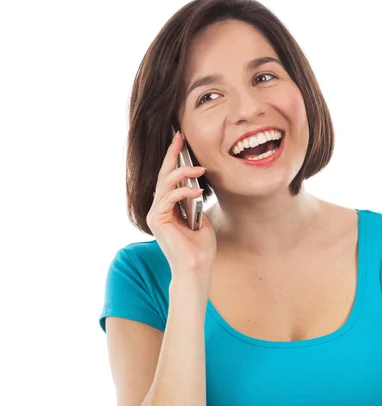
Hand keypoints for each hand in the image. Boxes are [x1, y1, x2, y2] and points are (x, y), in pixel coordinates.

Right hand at [148, 130, 216, 275]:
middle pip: (163, 176)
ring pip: (165, 184)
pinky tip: (197, 190)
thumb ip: (196, 203)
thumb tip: (198, 188)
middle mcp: (158, 209)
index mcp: (168, 208)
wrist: (196, 268)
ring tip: (200, 169)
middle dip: (172, 155)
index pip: (170, 179)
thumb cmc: (200, 248)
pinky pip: (168, 198)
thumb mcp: (201, 219)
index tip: (181, 142)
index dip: (174, 159)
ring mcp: (156, 214)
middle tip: (180, 137)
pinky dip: (183, 191)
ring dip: (183, 174)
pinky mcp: (157, 220)